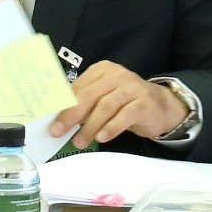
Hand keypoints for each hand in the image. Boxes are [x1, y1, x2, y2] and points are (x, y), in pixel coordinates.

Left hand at [48, 60, 186, 148]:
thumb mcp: (103, 98)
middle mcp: (116, 75)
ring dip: (90, 125)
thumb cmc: (125, 103)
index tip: (50, 121)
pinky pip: (125, 115)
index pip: (78, 87)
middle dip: (71, 115)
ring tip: (79, 141)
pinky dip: (112, 127)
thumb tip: (59, 119)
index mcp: (102, 70)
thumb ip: (84, 104)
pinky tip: (102, 138)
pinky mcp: (145, 103)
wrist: (161, 106)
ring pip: (106, 106)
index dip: (62, 104)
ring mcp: (132, 88)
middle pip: (89, 95)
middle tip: (58, 132)